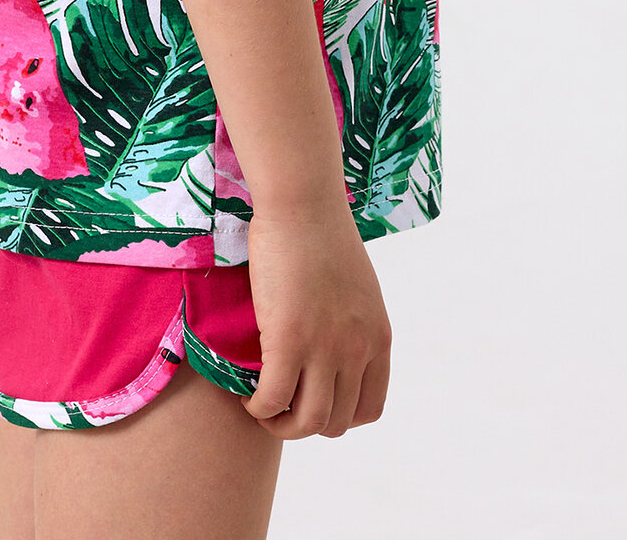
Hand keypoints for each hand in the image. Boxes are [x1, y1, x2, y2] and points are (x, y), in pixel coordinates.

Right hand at [241, 200, 392, 437]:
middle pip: (336, 421)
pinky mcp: (288, 340)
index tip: (312, 402)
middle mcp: (358, 349)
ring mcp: (325, 347)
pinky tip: (248, 396)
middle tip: (280, 406)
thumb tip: (331, 349)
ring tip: (262, 407)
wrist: (302, 203)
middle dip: (305, 423)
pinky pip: (273, 399)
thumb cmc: (321, 233)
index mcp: (378, 337)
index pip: (369, 409)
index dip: (338, 416)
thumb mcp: (356, 288)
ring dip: (281, 424)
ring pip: (307, 421)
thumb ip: (351, 324)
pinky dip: (259, 408)